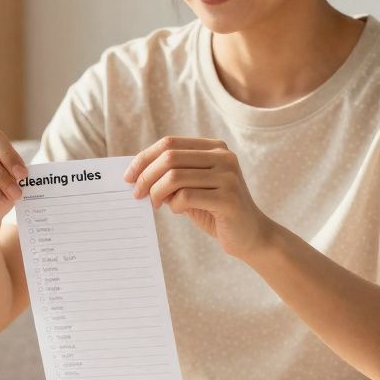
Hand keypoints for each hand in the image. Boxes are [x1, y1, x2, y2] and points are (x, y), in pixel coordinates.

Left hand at [124, 137, 273, 259]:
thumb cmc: (215, 211)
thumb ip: (171, 177)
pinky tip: (177, 211)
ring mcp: (228, 176)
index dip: (144, 158)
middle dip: (146, 177)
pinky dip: (174, 205)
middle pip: (169, 158)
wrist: (251, 235)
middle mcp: (223, 157)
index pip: (169, 143)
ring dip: (157, 193)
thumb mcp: (192, 188)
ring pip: (174, 177)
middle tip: (137, 194)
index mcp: (214, 148)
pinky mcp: (228, 198)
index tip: (128, 177)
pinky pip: (186, 197)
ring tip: (157, 204)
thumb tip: (136, 174)